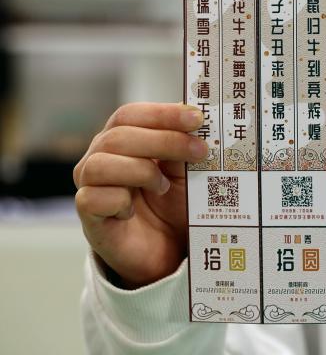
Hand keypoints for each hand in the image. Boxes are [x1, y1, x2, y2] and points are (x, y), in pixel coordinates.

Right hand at [73, 103, 207, 287]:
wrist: (169, 249)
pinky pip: (93, 198)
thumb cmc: (175, 203)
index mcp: (123, 138)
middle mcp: (100, 157)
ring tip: (163, 187)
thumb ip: (185, 145)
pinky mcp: (88, 215)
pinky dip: (120, 201)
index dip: (162, 114)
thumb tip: (198, 121)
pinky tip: (133, 211)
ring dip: (140, 172)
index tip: (196, 118)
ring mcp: (90, 186)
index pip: (130, 115)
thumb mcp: (186, 170)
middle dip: (164, 140)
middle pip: (118, 136)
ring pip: (99, 164)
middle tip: (199, 151)